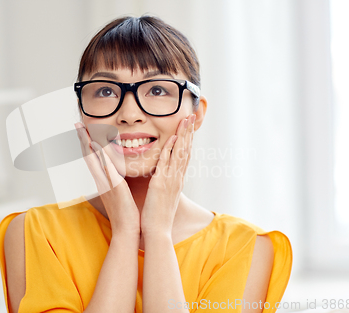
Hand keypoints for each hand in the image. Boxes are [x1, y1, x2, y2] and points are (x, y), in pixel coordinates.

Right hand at [75, 122, 140, 235]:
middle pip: (88, 156)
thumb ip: (116, 183)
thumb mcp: (120, 195)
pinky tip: (98, 145)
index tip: (82, 131)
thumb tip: (117, 176)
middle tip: (77, 124)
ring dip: (88, 143)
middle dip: (82, 139)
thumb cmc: (126, 215)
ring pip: (94, 160)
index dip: (86, 145)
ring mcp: (106, 183)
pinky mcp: (115, 187)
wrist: (127, 231)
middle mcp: (101, 181)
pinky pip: (107, 168)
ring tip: (83, 130)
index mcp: (103, 182)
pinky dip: (101, 156)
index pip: (92, 159)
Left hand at [140, 114, 195, 235]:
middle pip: (185, 150)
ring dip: (183, 135)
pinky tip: (172, 137)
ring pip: (179, 153)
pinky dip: (170, 149)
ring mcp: (170, 180)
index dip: (187, 140)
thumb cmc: (157, 217)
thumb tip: (163, 178)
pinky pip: (166, 163)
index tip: (188, 127)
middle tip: (191, 116)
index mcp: (176, 181)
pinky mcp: (160, 184)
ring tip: (185, 120)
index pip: (184, 156)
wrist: (157, 232)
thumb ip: (164, 185)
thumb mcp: (163, 197)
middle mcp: (176, 178)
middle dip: (188, 132)